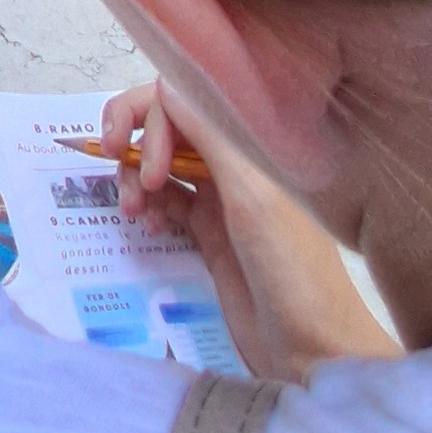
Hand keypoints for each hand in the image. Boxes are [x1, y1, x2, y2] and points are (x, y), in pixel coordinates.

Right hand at [101, 81, 399, 383]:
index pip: (186, 101)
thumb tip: (166, 80)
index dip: (151, 118)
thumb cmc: (292, 271)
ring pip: (162, 165)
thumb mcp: (250, 197)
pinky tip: (151, 227)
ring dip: (137, 178)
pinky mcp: (210, 234)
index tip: (135, 158)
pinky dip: (151, 207)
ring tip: (134, 212)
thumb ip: (209, 136)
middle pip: (170, 126)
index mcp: (251, 144)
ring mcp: (221, 199)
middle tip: (118, 169)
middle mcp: (234, 163)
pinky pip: (167, 203)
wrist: (314, 352)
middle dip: (136, 141)